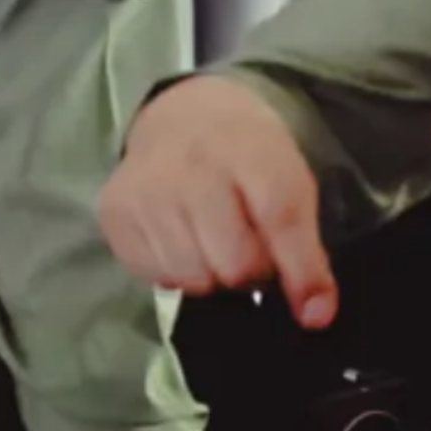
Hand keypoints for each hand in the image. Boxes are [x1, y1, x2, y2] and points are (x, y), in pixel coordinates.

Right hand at [97, 76, 337, 326]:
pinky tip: (182, 239)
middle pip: (234, 263)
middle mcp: (193, 166)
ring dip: (211, 275)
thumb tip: (316, 315)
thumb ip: (306, 248)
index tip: (313, 312)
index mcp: (251, 149)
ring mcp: (148, 188)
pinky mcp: (115, 210)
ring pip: (193, 278)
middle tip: (250, 249)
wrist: (182, 114)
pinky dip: (175, 271)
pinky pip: (155, 276)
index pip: (280, 220)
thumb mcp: (291, 181)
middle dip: (251, 271)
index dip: (301, 273)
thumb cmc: (247, 155)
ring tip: (215, 242)